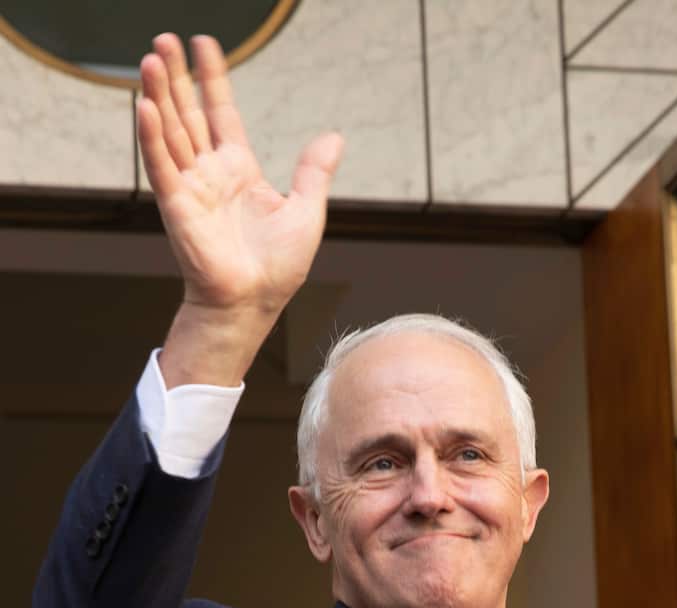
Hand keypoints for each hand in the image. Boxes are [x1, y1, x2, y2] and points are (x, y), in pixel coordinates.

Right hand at [138, 34, 343, 385]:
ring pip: (171, 131)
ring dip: (159, 95)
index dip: (213, 79)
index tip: (205, 45)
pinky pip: (162, 165)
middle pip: (189, 113)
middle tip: (164, 38)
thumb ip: (314, 172)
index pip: (222, 112)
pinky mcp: (178, 206)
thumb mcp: (306, 211)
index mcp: (240, 169)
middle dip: (177, 76)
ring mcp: (191, 187)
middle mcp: (211, 172)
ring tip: (151, 58)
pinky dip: (153, 137)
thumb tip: (334, 137)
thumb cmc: (278, 267)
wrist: (255, 303)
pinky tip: (145, 106)